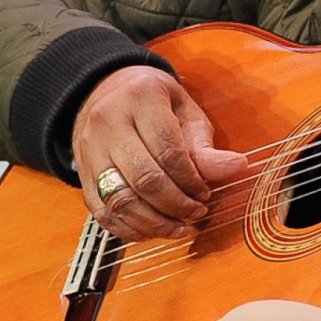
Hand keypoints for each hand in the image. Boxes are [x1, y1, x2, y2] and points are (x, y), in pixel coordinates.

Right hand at [72, 65, 249, 241]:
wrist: (108, 91)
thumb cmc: (154, 102)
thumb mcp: (185, 113)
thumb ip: (206, 147)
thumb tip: (237, 168)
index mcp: (140, 99)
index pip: (168, 151)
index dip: (191, 181)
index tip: (206, 193)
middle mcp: (108, 123)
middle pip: (144, 179)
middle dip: (176, 205)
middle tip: (197, 212)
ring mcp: (90, 151)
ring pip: (120, 201)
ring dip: (155, 224)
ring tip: (180, 228)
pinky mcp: (82, 174)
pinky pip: (103, 213)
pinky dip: (130, 229)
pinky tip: (153, 229)